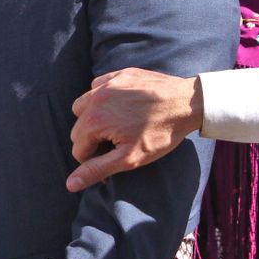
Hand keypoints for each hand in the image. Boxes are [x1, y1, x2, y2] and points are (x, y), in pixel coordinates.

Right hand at [66, 68, 202, 191]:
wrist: (188, 102)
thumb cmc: (161, 133)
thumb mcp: (130, 158)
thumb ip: (97, 169)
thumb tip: (70, 184)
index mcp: (94, 120)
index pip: (78, 149)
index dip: (94, 162)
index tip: (114, 166)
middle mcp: (94, 97)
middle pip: (79, 128)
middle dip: (93, 141)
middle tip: (118, 147)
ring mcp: (105, 83)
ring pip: (83, 106)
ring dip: (93, 119)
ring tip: (115, 128)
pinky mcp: (117, 74)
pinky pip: (97, 88)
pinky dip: (102, 99)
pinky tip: (121, 108)